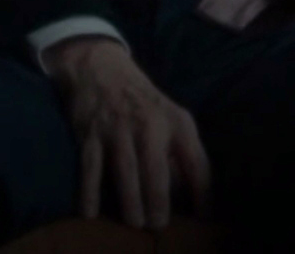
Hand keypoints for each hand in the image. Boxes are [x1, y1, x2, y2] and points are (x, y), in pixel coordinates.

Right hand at [44, 37, 212, 229]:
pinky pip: (90, 167)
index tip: (204, 215)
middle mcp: (151, 125)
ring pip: (126, 169)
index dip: (202, 190)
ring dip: (131, 199)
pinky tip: (90, 212)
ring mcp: (119, 129)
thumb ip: (180, 150)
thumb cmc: (145, 103)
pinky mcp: (91, 133)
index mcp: (179, 123)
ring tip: (136, 223)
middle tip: (159, 225)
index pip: (196, 161)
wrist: (104, 70)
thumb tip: (189, 190)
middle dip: (159, 199)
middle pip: (157, 167)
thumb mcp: (172, 118)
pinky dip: (90, 190)